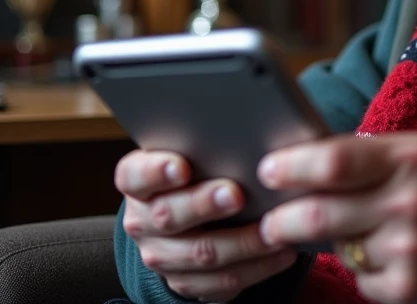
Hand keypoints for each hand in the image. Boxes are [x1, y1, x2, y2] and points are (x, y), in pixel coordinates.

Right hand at [115, 149, 298, 301]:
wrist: (188, 218)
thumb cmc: (199, 171)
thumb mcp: (193, 154)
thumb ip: (207, 145)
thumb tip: (247, 134)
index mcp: (137, 182)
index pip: (134, 176)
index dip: (156, 171)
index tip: (182, 166)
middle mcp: (143, 221)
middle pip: (168, 216)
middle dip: (204, 205)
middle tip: (235, 194)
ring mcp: (162, 255)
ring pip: (200, 253)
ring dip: (241, 242)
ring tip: (273, 228)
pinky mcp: (186, 282)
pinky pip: (221, 281)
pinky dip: (256, 268)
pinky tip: (282, 252)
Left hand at [258, 133, 416, 303]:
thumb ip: (367, 155)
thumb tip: (303, 160)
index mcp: (411, 158)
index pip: (334, 160)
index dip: (292, 167)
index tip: (268, 171)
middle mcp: (408, 202)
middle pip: (318, 213)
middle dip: (281, 220)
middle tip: (269, 222)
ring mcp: (406, 250)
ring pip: (337, 248)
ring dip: (333, 243)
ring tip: (357, 233)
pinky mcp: (405, 288)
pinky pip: (359, 278)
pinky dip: (362, 269)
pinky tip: (389, 258)